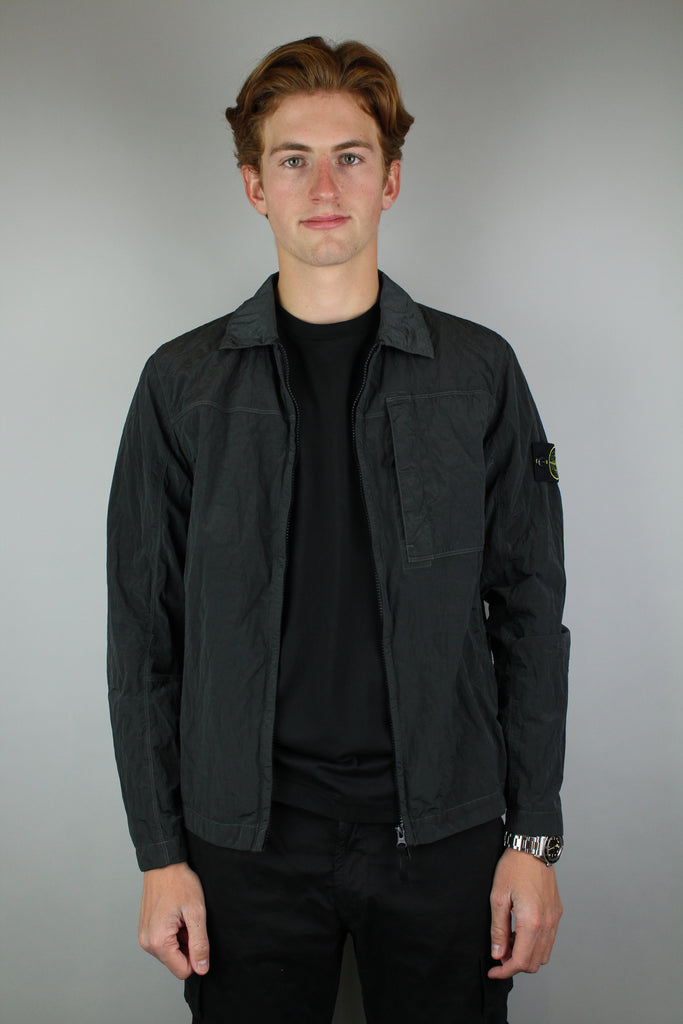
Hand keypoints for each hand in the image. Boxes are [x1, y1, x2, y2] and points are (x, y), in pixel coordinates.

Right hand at [138, 861, 209, 979]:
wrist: (164, 864)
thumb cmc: (180, 883)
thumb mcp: (196, 912)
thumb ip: (199, 944)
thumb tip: (201, 968)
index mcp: (159, 941)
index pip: (183, 971)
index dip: (196, 956)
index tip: (197, 934)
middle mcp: (147, 943)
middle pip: (175, 962)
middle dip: (187, 945)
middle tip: (189, 921)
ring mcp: (144, 936)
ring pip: (170, 952)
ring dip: (180, 938)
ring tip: (182, 916)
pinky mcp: (145, 930)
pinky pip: (163, 942)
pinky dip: (173, 932)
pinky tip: (175, 915)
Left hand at [488, 848, 562, 979]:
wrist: (532, 848)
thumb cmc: (513, 868)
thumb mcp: (498, 897)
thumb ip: (498, 929)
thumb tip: (498, 953)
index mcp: (531, 922)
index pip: (520, 961)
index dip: (504, 971)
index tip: (493, 970)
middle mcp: (547, 924)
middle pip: (533, 963)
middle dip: (514, 965)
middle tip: (499, 953)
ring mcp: (554, 919)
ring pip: (543, 954)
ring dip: (526, 955)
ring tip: (509, 941)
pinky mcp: (557, 913)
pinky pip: (549, 940)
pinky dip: (535, 945)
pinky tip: (521, 932)